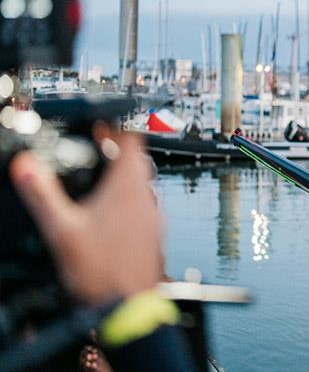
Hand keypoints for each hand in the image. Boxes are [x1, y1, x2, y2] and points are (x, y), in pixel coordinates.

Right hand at [9, 133, 162, 303]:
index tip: (99, 128)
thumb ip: (42, 195)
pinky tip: (106, 216)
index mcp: (129, 188)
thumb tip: (25, 167)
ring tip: (96, 181)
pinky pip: (142, 205)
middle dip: (115, 152)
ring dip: (121, 177)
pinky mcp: (153, 233)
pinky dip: (125, 201)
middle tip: (94, 152)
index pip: (133, 140)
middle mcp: (147, 198)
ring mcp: (153, 216)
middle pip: (137, 160)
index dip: (116, 128)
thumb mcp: (62, 230)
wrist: (128, 308)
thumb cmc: (103, 273)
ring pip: (141, 183)